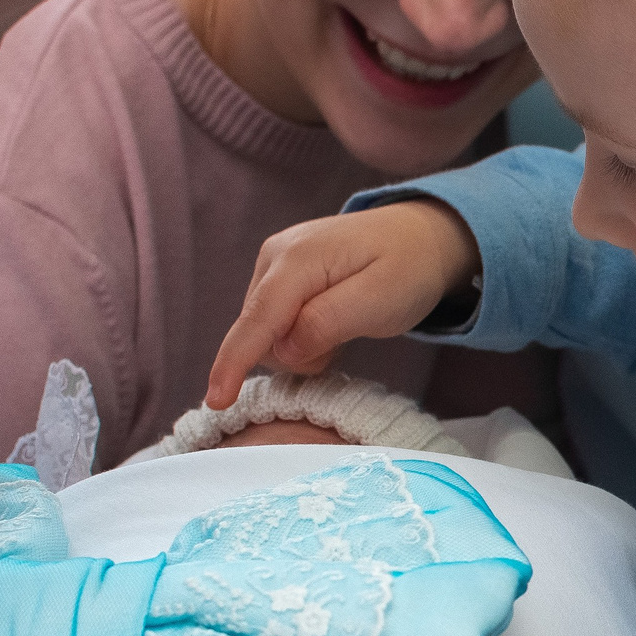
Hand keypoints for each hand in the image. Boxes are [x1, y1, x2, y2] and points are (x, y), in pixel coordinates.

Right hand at [207, 201, 478, 409]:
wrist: (419, 235)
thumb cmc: (408, 266)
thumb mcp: (379, 300)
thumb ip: (326, 324)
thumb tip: (282, 350)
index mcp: (298, 259)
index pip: (257, 320)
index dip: (234, 363)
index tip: (216, 400)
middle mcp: (274, 256)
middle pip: (259, 332)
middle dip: (296, 354)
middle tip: (344, 341)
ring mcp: (273, 263)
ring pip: (266, 333)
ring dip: (300, 346)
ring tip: (343, 326)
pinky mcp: (277, 275)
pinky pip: (275, 324)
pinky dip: (301, 335)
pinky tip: (330, 320)